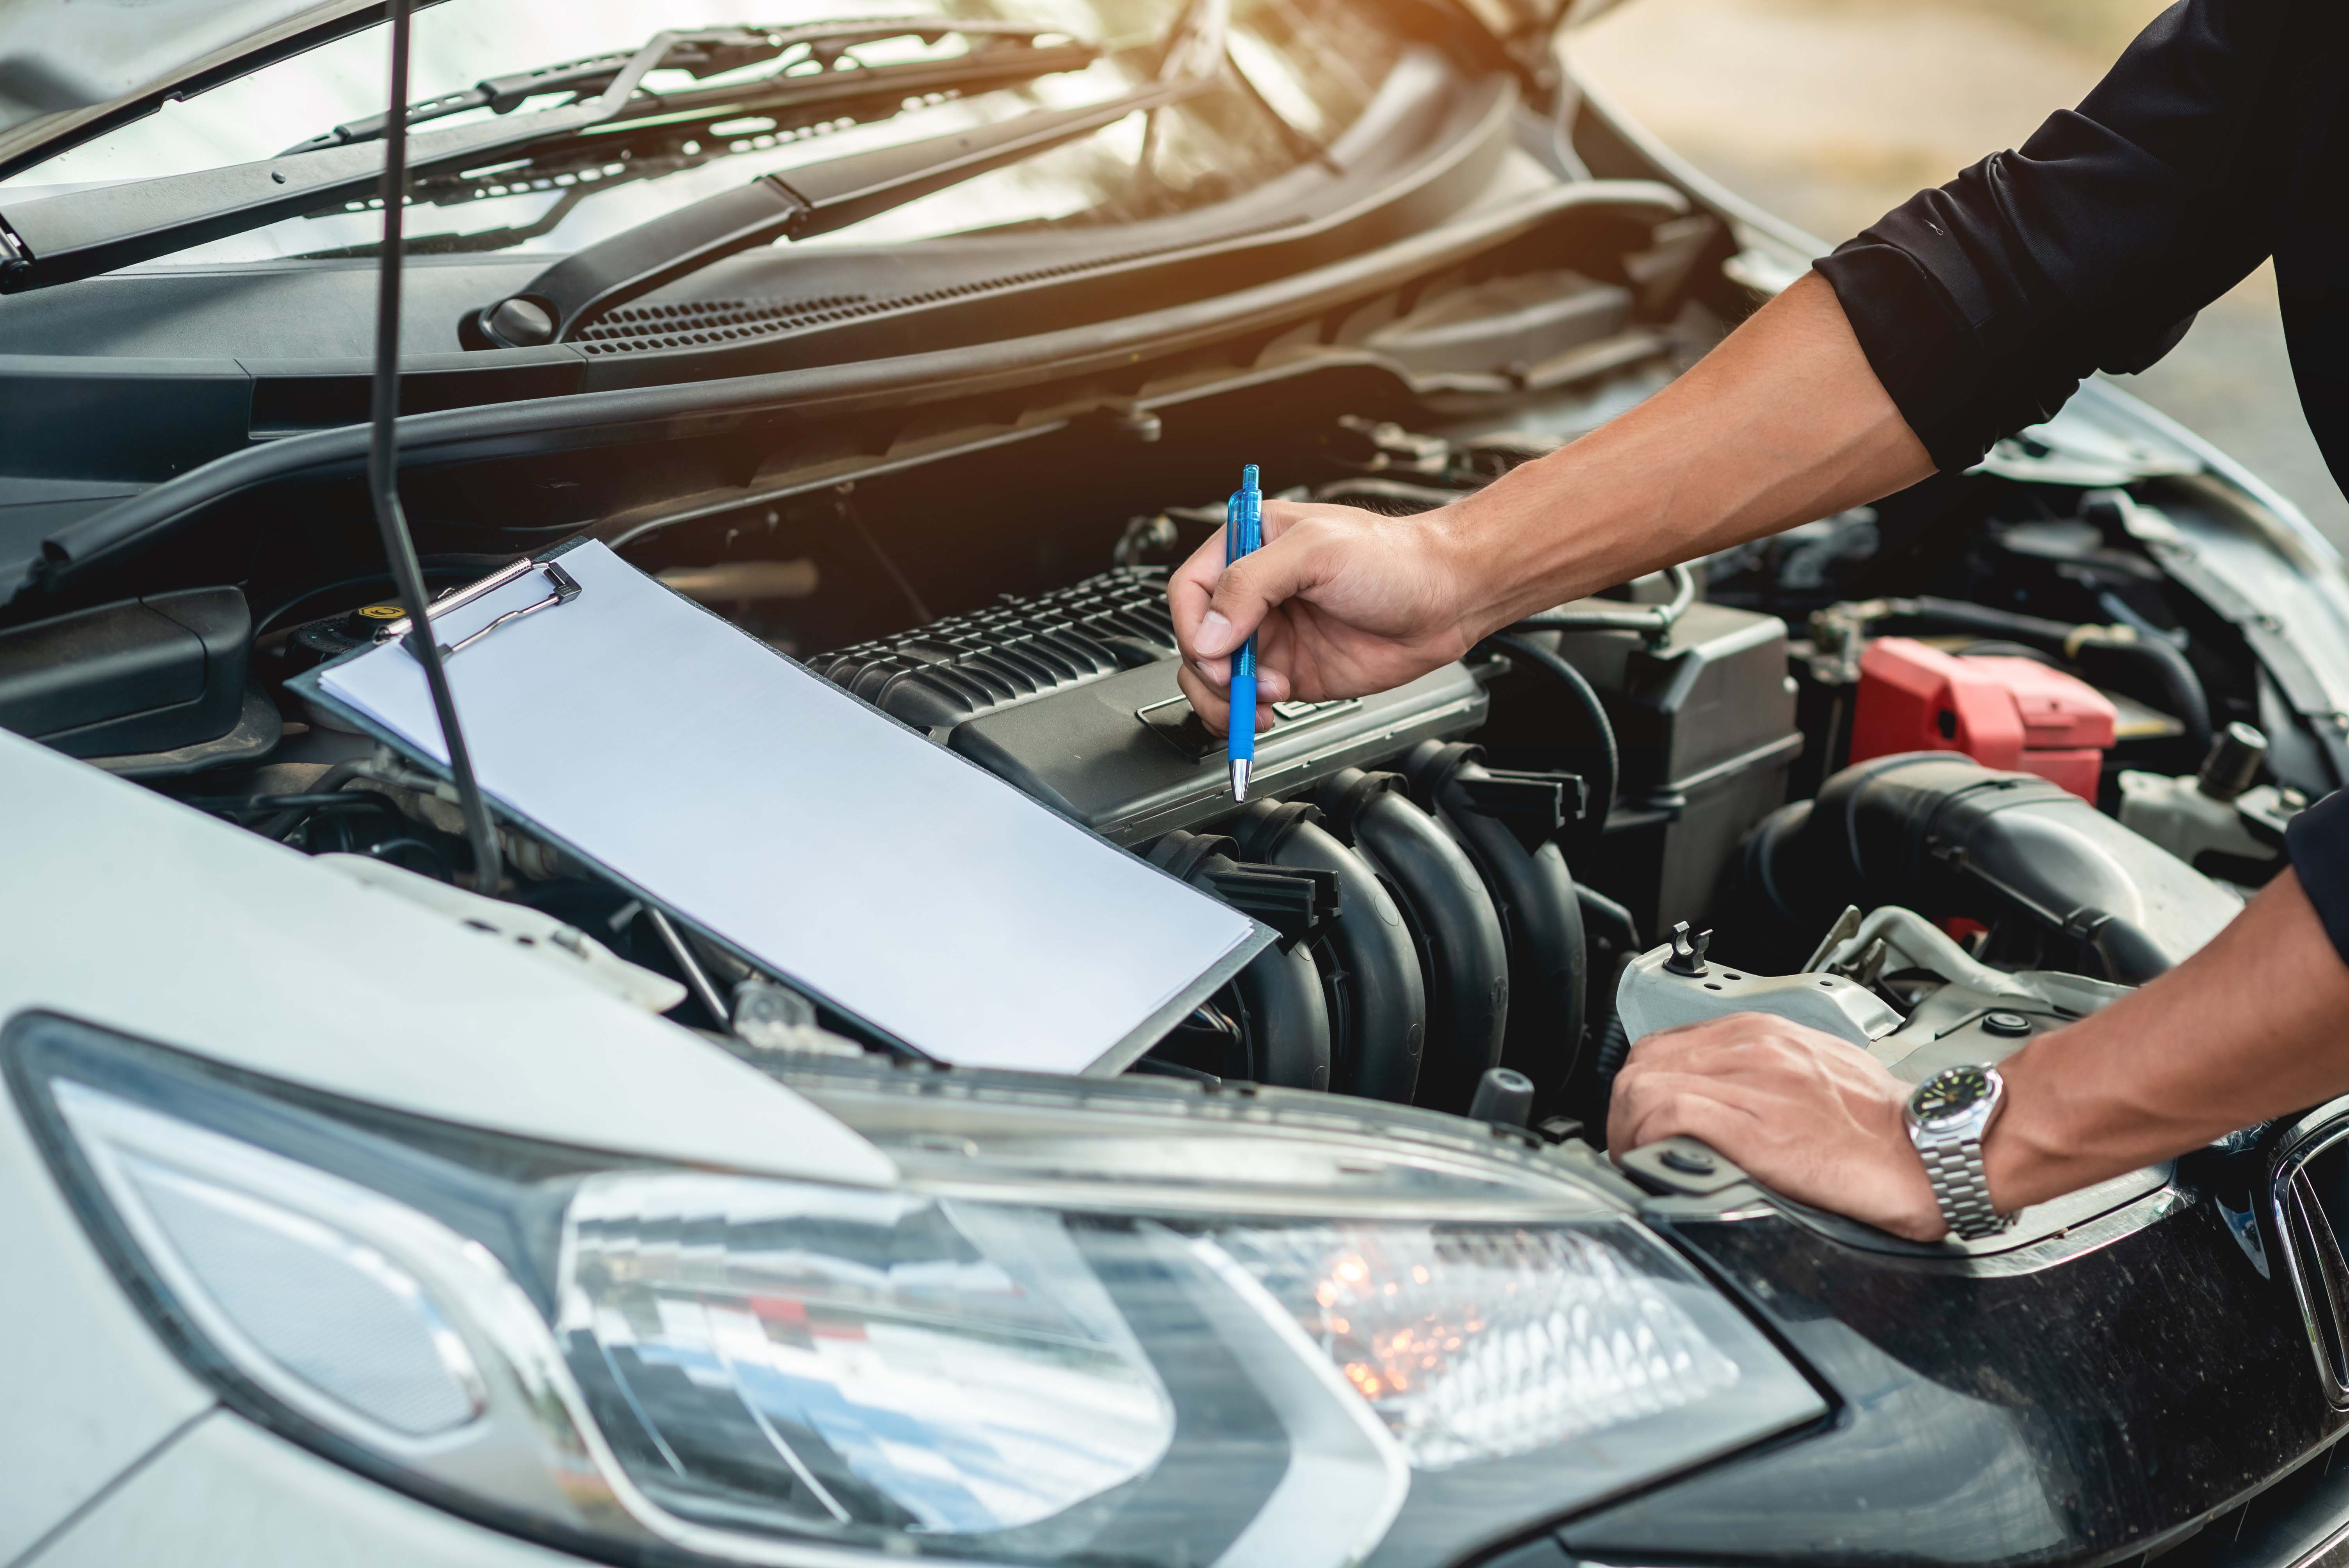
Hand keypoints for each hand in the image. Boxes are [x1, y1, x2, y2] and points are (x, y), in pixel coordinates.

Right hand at [1168, 500, 1484, 734]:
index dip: (1191, 626)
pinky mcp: (1290, 673)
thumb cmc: (1393, 558)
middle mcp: (1254, 594)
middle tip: (1237, 683)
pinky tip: (1267, 712)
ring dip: (1225, 699)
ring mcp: (1271, 636)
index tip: (1213, 652)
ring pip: (1214, 677)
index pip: (1190, 590)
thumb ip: (1251, 584)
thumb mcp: (1316, 552)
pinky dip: (1244, 715)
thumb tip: (1208, 634)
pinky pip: (1246, 701)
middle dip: (1210, 670)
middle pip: (1196, 640)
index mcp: (1250, 547)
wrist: (1446, 599)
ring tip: (1260, 701)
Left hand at [1608, 1012, 1945, 1240]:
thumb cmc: (1883, 1125)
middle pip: (1644, 1063)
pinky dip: (1646, 1138)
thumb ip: (1766, 1077)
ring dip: (1627, 1128)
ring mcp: (1752, 1085)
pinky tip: (1653, 1162)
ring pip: (1644, 1084)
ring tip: (1638, 1161)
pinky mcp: (1755, 1127)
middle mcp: (1752, 1049)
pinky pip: (1669, 1113)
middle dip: (1625, 1108)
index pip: (1667, 1046)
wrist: (1932, 1151)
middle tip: (1631, 1147)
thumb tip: (1726, 1100)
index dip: (1642, 1086)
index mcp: (1765, 1036)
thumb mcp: (1817, 1076)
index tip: (1642, 1120)